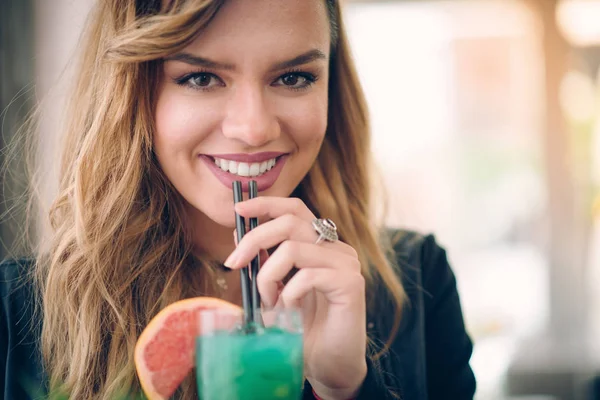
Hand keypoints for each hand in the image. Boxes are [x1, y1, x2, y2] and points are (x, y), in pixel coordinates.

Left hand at [224, 196, 366, 398]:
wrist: (329, 366)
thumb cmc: (302, 329)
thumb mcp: (275, 291)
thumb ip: (264, 264)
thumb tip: (238, 237)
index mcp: (320, 244)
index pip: (295, 208)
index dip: (265, 203)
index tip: (237, 210)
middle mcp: (336, 248)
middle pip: (290, 221)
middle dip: (254, 239)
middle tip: (233, 263)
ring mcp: (346, 263)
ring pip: (292, 249)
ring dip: (268, 277)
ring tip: (270, 302)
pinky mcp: (351, 283)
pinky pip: (307, 276)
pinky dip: (288, 294)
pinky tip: (290, 313)